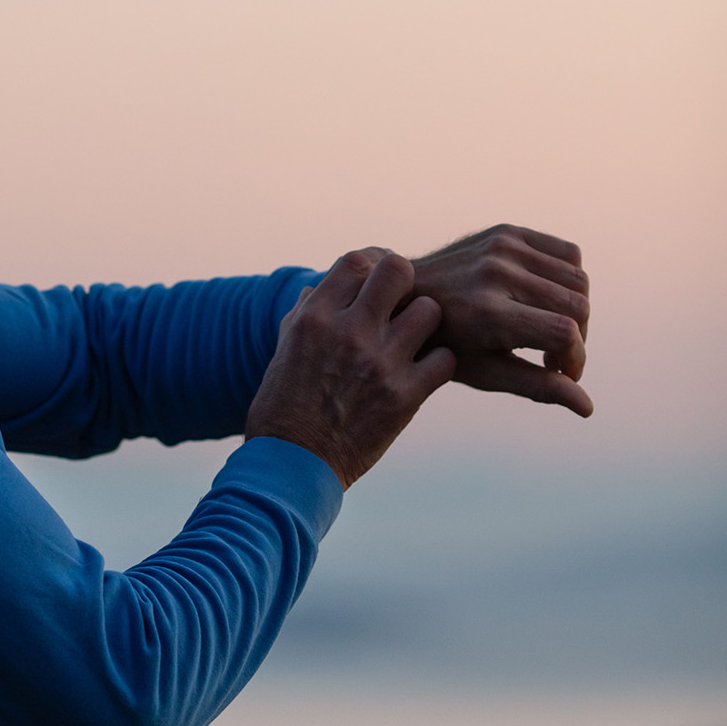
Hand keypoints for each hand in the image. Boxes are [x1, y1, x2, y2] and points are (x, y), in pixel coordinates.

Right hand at [245, 250, 455, 488]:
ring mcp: (379, 363)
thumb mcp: (284, 351)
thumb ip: (306, 314)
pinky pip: (445, 359)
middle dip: (405, 281)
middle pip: (398, 270)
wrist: (291, 465)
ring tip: (415, 341)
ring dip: (426, 323)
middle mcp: (348, 332)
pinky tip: (423, 373)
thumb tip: (321, 288)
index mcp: (315, 318)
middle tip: (405, 302)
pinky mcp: (404, 397)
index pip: (357, 260)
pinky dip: (438, 364)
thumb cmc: (281, 408)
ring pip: (430, 310)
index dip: (374, 263)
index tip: (380, 280)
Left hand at [409, 226, 591, 417]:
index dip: (575, 359)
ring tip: (552, 331)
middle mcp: (496, 274)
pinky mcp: (507, 232)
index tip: (564, 373)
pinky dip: (570, 279)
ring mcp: (502, 248)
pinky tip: (548, 300)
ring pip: (578, 279)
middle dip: (578, 339)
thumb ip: (538, 387)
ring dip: (577, 311)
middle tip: (554, 357)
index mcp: (487, 313)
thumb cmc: (445, 344)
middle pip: (577, 306)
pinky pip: (568, 253)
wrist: (405, 296)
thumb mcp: (486, 373)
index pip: (563, 332)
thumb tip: (588, 408)